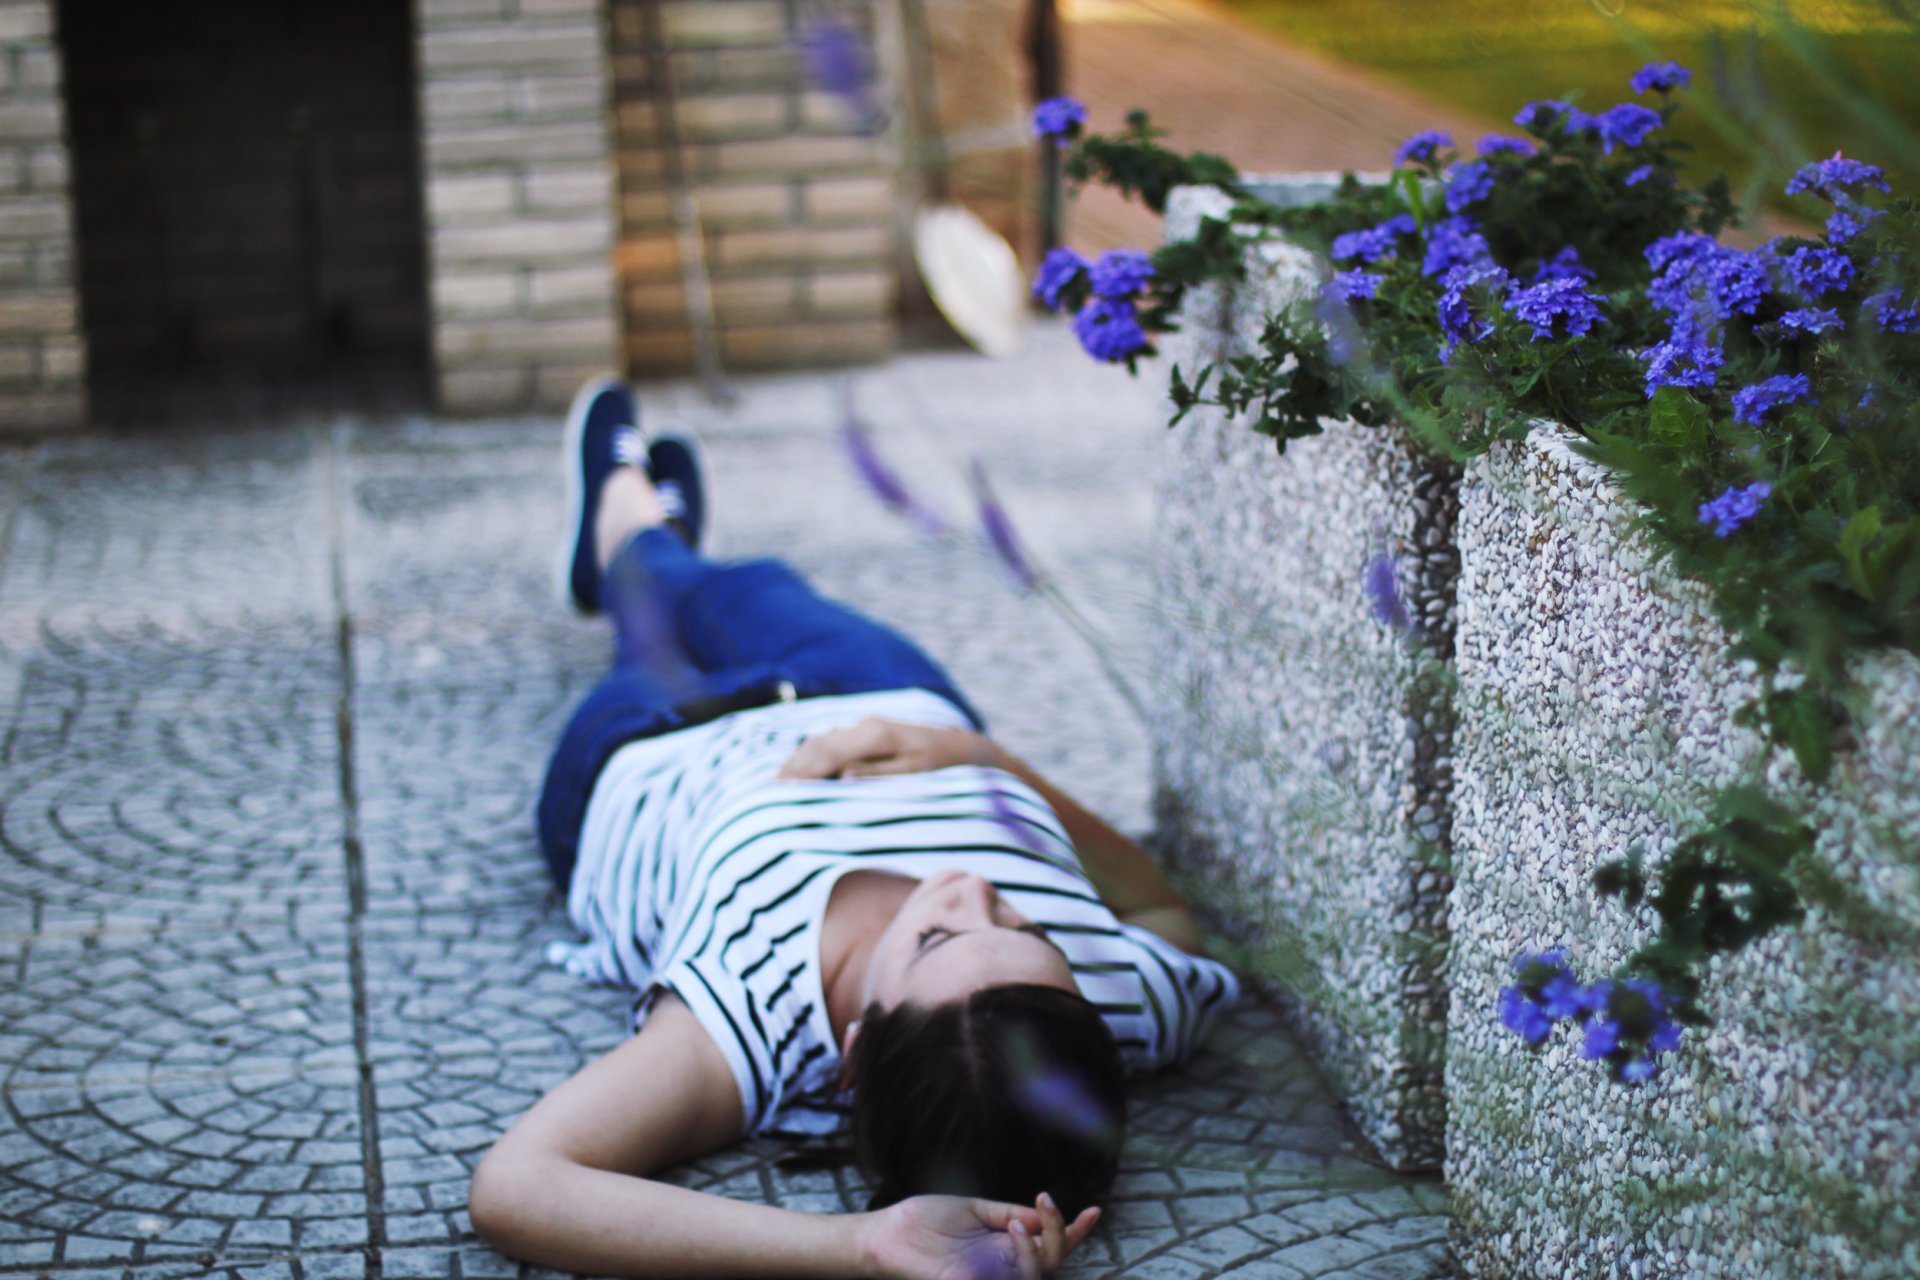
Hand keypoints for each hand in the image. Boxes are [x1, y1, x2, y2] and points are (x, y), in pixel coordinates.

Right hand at [778, 717, 1001, 780]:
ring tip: (777, 785)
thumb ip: (879, 776)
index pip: (826, 754)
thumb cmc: (946, 770)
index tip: (778, 792)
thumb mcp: (916, 777)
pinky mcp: (870, 733)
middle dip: (792, 767)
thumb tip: (844, 776)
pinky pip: (833, 743)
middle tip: (767, 792)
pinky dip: (814, 757)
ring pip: (822, 741)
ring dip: (799, 761)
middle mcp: (868, 725)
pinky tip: (802, 773)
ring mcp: (868, 726)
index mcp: (877, 735)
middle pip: (818, 745)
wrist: (971, 751)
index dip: (801, 773)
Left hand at [858, 1192, 1100, 1279]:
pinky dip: (1022, 1259)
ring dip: (1038, 1248)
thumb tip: (1042, 1213)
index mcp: (1005, 1244)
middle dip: (1061, 1232)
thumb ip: (1007, 1212)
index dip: (1076, 1231)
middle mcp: (1003, 1264)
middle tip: (1046, 1201)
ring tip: (1019, 1223)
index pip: (1050, 1243)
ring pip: (1036, 1273)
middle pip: (1052, 1259)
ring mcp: (989, 1277)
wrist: (889, 1233)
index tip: (1095, 1210)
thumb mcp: (975, 1209)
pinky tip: (1015, 1235)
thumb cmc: (926, 1221)